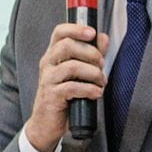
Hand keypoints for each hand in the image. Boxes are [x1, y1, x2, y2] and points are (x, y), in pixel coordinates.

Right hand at [22, 24, 109, 151]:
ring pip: (72, 66)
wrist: (47, 123)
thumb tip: (103, 38)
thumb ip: (91, 54)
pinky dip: (89, 89)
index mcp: (53, 54)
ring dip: (93, 73)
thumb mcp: (78, 73)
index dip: (76, 28)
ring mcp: (48, 79)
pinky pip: (72, 87)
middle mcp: (48, 63)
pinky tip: (96, 93)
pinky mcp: (51, 95)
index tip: (92, 33)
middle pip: (67, 45)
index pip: (60, 32)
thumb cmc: (63, 96)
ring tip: (100, 82)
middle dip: (91, 53)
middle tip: (101, 64)